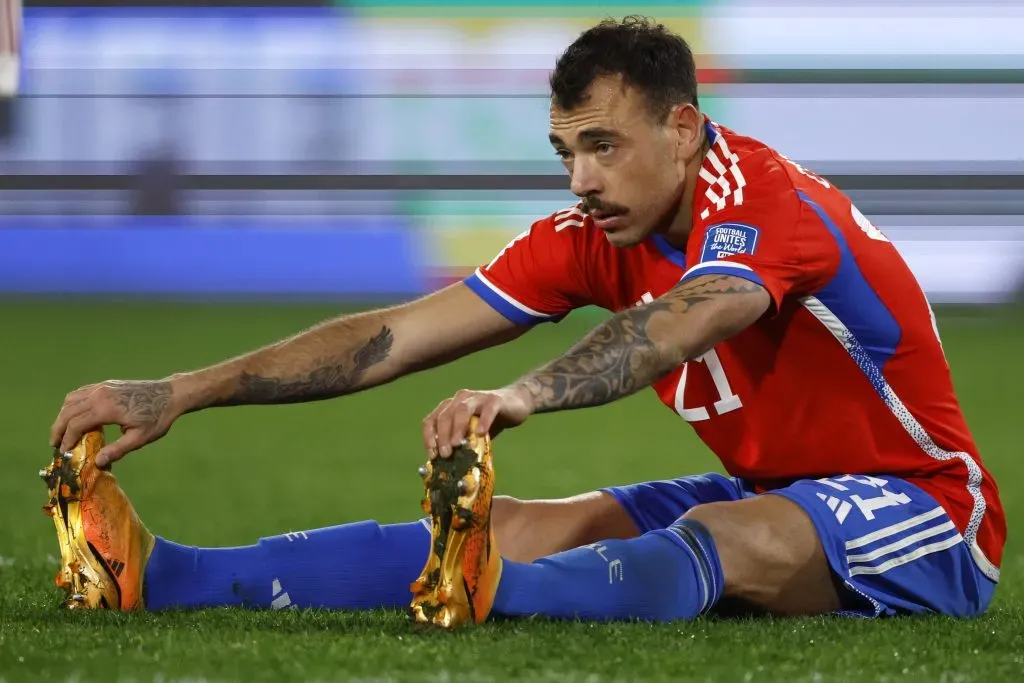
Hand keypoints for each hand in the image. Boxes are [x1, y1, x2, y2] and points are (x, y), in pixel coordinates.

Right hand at [50, 379, 181, 466]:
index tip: (64, 452)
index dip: (67, 439)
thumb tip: (97, 463)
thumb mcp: (140, 438)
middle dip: (58, 428)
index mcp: (106, 408)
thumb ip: (117, 450)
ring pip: (71, 399)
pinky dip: (72, 404)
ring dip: (63, 415)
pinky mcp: (106, 384)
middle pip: (68, 411)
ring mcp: (102, 387)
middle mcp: (100, 394)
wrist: (170, 395)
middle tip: (55, 444)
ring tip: (63, 432)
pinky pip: (81, 392)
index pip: (76, 424)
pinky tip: (75, 416)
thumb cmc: (157, 418)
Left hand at [422, 386, 534, 457]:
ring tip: (457, 444)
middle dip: (442, 436)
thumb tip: (447, 467)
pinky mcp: (495, 400)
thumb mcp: (471, 434)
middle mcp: (460, 399)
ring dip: (457, 427)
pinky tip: (480, 433)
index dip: (428, 437)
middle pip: (445, 416)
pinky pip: (487, 410)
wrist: (515, 404)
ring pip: (462, 410)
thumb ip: (460, 443)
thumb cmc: (489, 422)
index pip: (431, 420)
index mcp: (449, 407)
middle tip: (445, 454)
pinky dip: (483, 421)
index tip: (432, 455)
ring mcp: (477, 397)